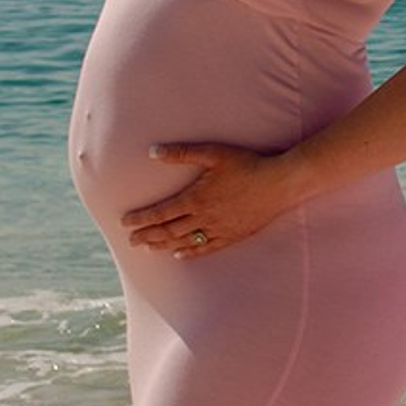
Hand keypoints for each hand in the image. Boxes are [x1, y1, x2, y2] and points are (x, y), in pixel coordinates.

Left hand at [123, 143, 299, 258]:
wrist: (280, 183)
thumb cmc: (248, 164)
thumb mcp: (214, 153)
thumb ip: (182, 153)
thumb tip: (152, 151)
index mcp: (196, 198)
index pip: (161, 212)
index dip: (141, 218)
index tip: (125, 223)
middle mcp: (204, 217)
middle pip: (168, 230)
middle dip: (147, 235)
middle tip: (130, 241)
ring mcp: (218, 229)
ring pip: (184, 240)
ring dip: (163, 245)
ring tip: (148, 248)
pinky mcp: (232, 235)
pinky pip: (206, 247)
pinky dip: (190, 252)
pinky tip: (179, 254)